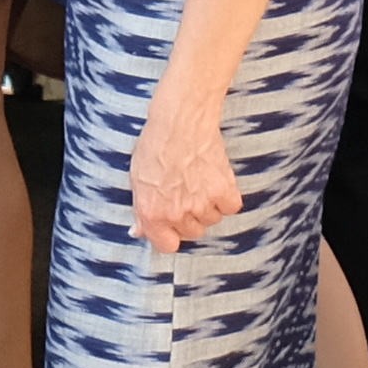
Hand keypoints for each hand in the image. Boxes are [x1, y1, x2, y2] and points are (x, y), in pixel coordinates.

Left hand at [130, 96, 240, 251]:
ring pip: (212, 220)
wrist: (180, 121)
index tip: (172, 225)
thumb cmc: (155, 145)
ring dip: (208, 206)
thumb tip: (138, 231)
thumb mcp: (137, 179)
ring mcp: (202, 203)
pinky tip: (216, 181)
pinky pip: (230, 207)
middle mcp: (177, 213)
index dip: (170, 235)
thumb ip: (141, 210)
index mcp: (153, 213)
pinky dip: (226, 198)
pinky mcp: (223, 190)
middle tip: (186, 193)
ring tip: (200, 181)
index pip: (167, 246)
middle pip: (192, 233)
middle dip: (190, 217)